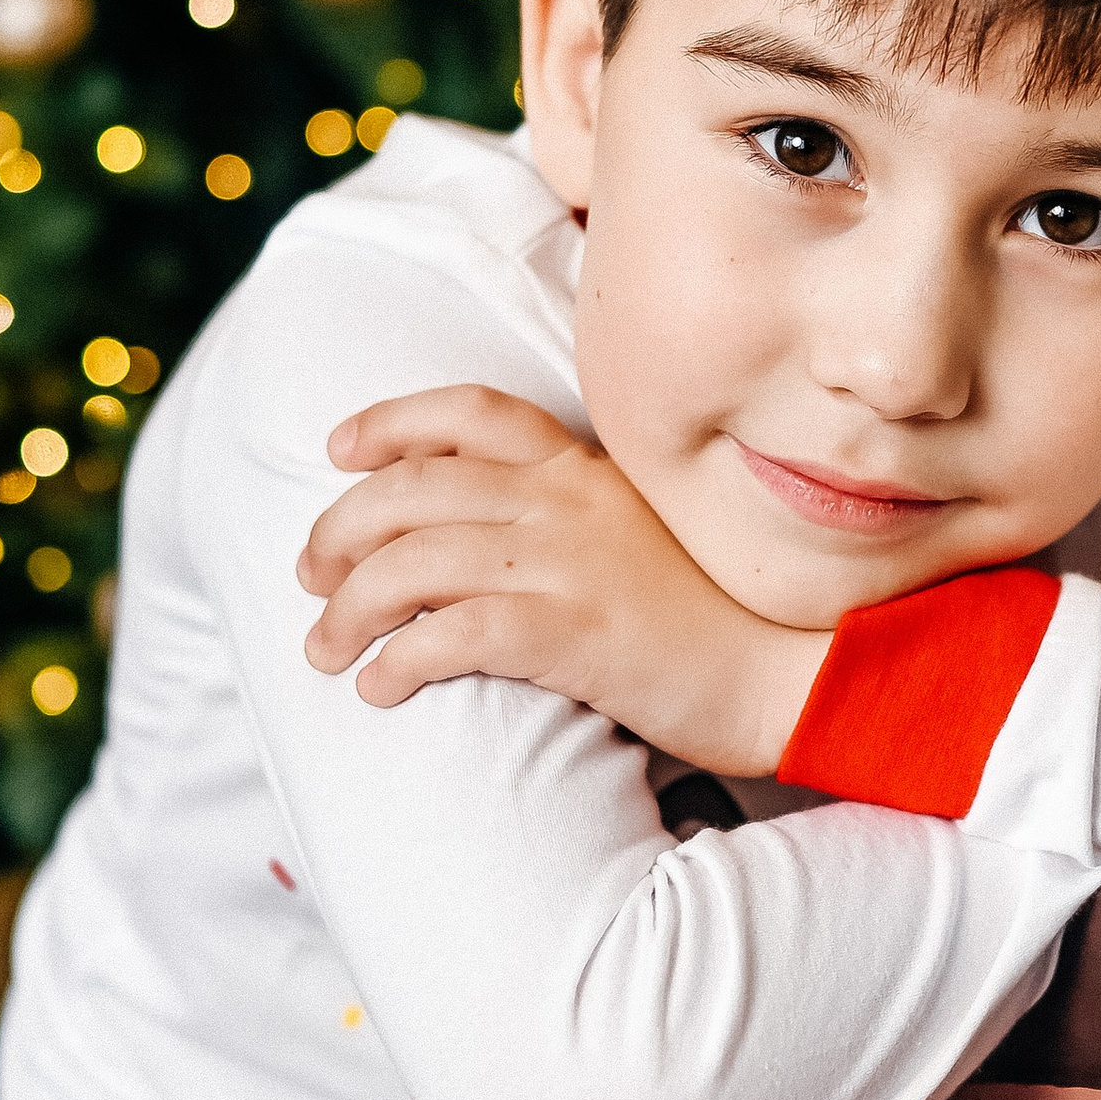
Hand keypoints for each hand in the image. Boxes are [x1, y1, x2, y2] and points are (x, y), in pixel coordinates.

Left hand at [299, 384, 830, 777]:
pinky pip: (452, 634)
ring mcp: (568, 564)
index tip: (340, 449)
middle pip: (412, 488)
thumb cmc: (719, 618)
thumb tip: (496, 536)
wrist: (792, 674)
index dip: (392, 421)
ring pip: (413, 562)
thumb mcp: (646, 534)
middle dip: (339, 529)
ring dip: (347, 607)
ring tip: (324, 649)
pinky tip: (379, 687)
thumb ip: (577, 517)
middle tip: (309, 575)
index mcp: (586, 469)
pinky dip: (398, 659)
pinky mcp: (572, 633)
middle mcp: (567, 502)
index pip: (471, 412)